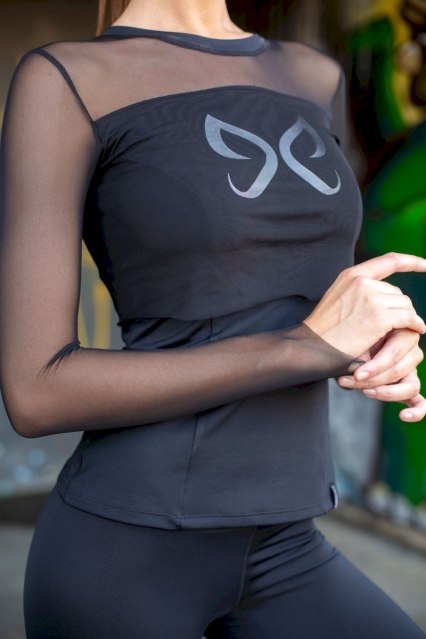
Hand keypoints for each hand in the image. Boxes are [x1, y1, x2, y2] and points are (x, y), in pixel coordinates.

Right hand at [303, 252, 425, 357]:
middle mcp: (362, 282)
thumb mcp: (338, 299)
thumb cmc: (323, 331)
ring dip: (407, 319)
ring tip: (402, 331)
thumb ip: (358, 291)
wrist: (311, 347)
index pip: (389, 261)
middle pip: (398, 292)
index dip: (411, 261)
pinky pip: (409, 318)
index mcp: (351, 275)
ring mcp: (371, 298)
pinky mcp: (378, 317)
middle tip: (395, 326)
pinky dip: (416, 325)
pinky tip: (417, 330)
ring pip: (405, 305)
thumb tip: (386, 294)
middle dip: (400, 309)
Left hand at [337, 328, 425, 421]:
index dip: (376, 367)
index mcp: (402, 331)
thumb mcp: (354, 337)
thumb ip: (366, 340)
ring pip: (411, 386)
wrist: (337, 348)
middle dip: (373, 379)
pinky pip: (420, 402)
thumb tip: (367, 356)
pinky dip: (416, 411)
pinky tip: (404, 416)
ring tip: (365, 391)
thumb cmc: (347, 339)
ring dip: (386, 392)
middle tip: (350, 380)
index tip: (356, 374)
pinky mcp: (407, 387)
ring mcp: (411, 370)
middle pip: (400, 370)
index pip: (395, 354)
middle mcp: (410, 350)